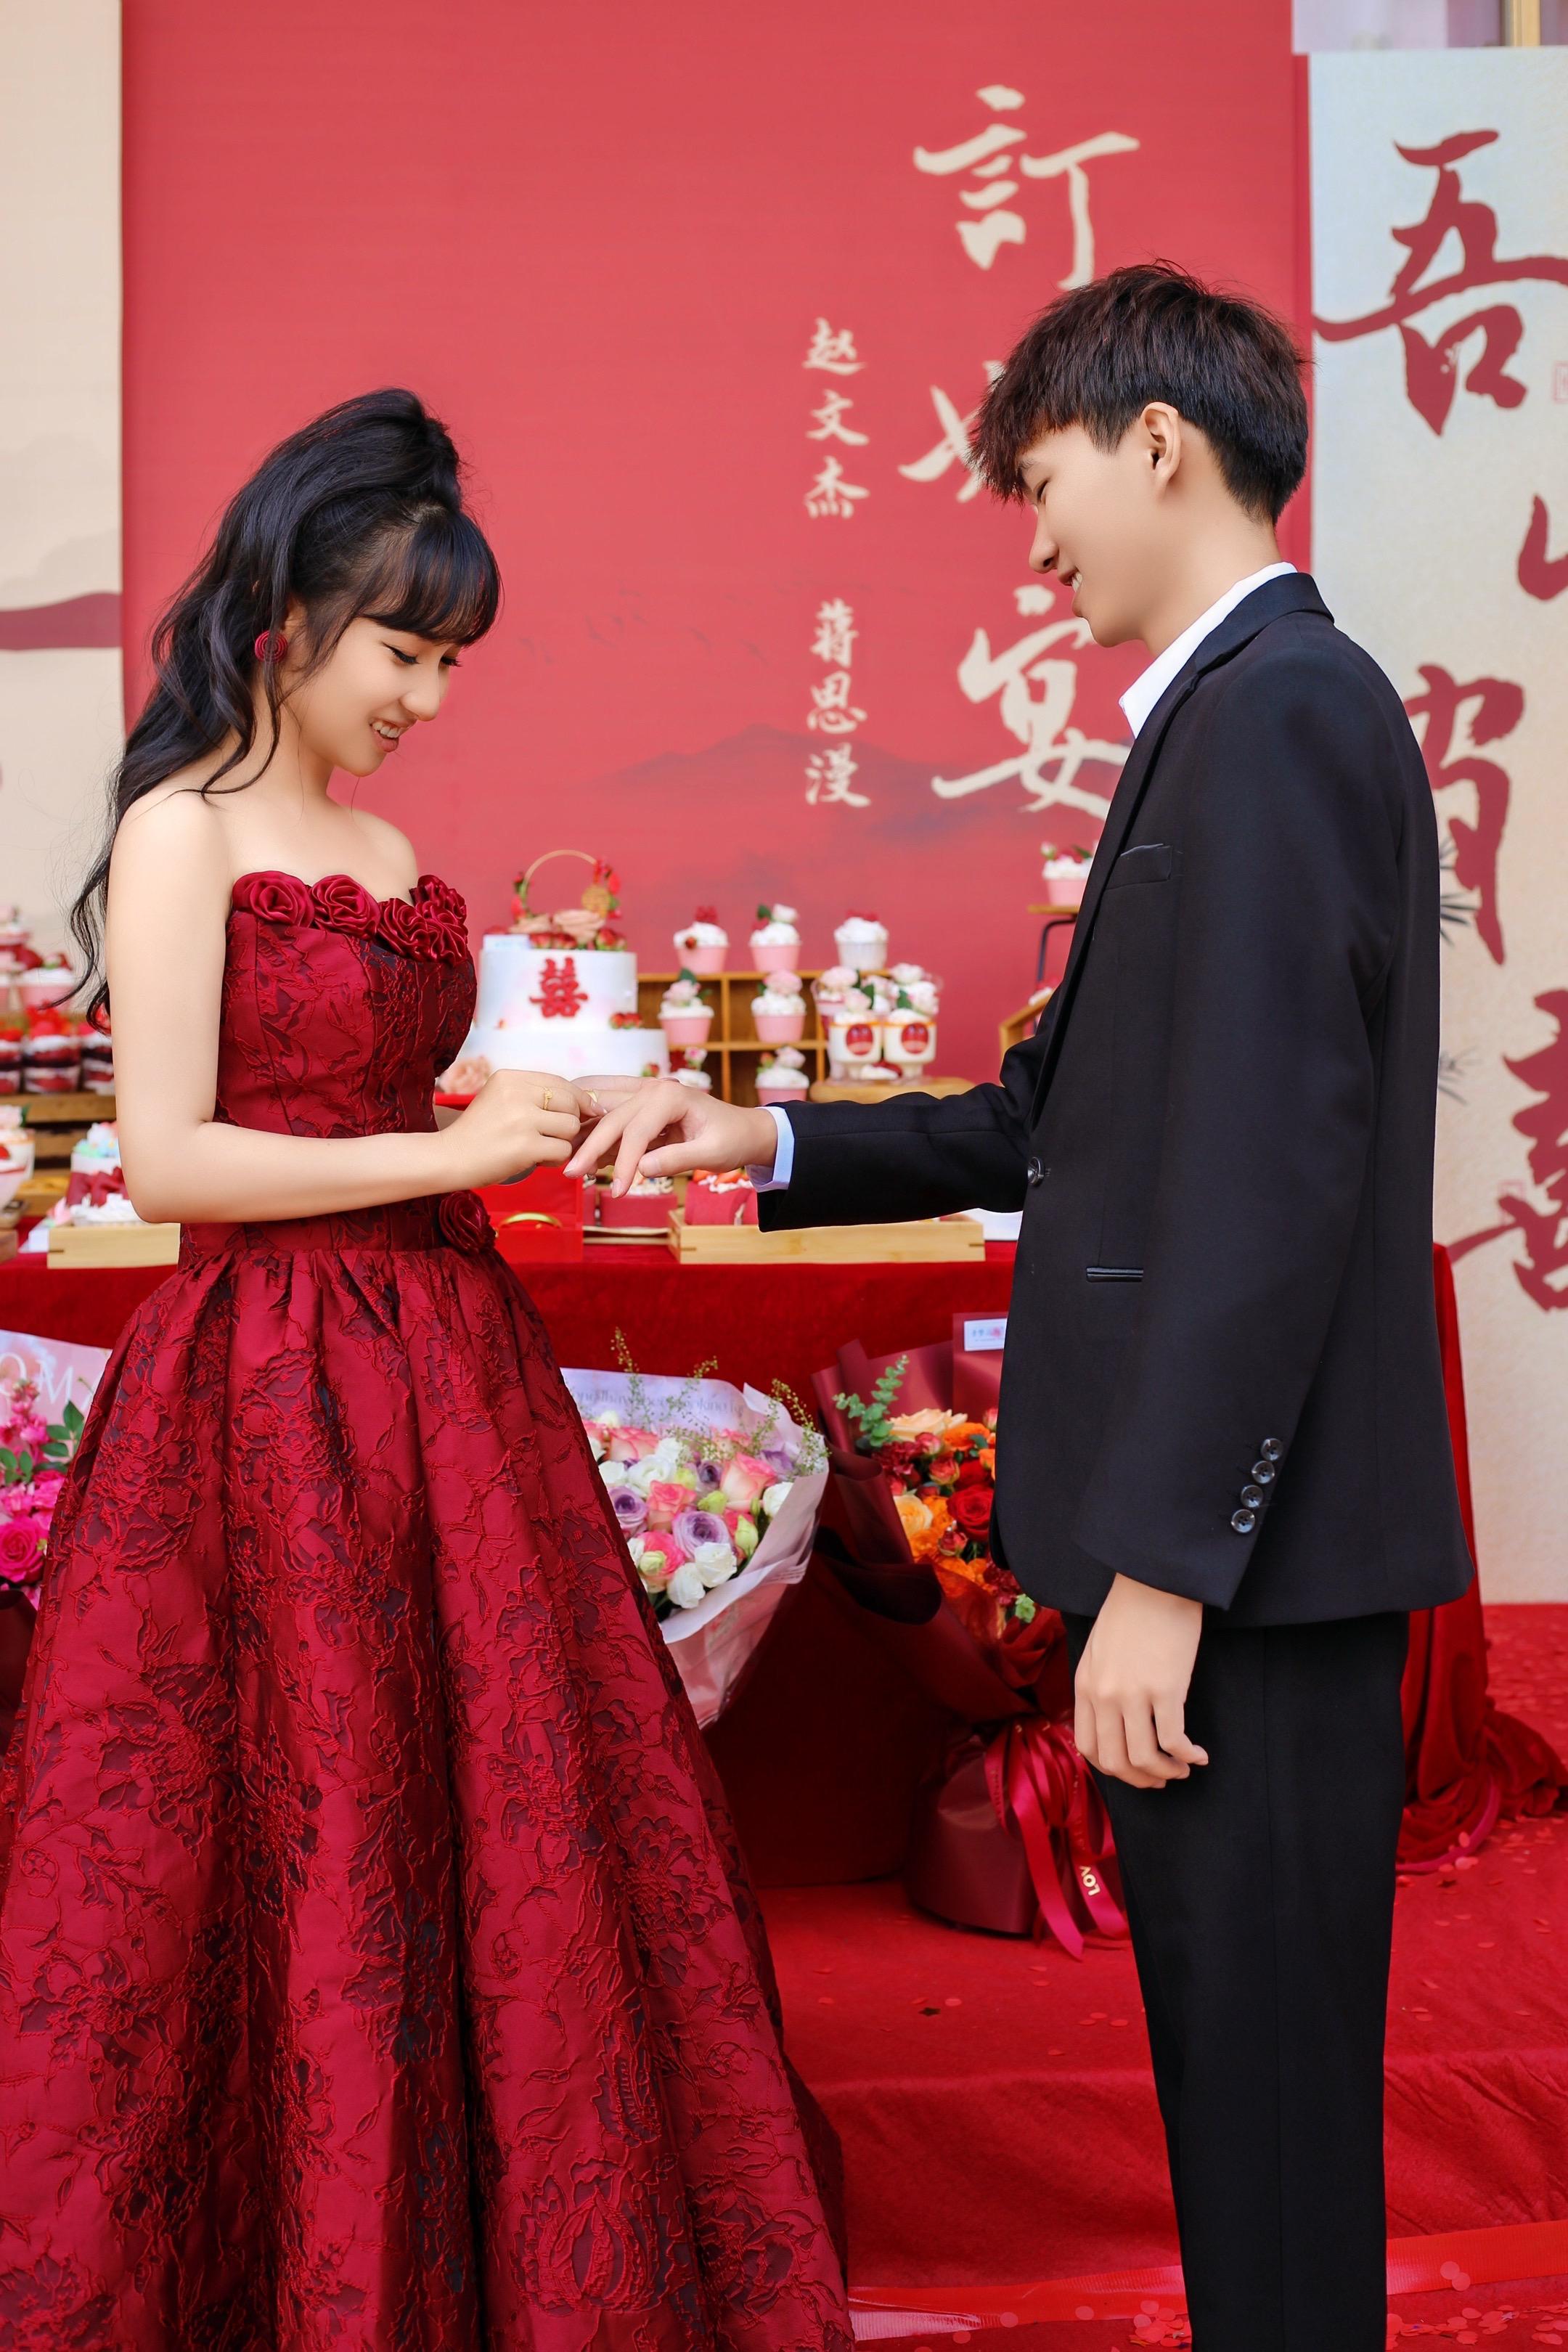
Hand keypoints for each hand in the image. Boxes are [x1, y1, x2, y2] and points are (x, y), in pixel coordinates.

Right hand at [440, 1069, 584, 1188]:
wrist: (448, 1157)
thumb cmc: (478, 1133)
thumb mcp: (499, 1099)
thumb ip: (532, 1095)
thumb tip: (584, 1100)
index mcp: (510, 1078)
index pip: (559, 1082)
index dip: (578, 1098)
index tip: (587, 1111)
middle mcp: (517, 1093)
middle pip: (571, 1103)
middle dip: (570, 1122)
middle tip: (555, 1136)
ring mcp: (522, 1119)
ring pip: (571, 1127)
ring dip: (563, 1142)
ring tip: (542, 1149)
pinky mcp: (526, 1146)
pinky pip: (563, 1150)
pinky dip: (555, 1159)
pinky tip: (537, 1161)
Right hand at [564, 1078, 777, 1195]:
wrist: (745, 1129)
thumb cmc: (733, 1139)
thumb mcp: (712, 1153)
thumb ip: (678, 1159)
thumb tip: (642, 1168)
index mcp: (670, 1096)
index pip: (636, 1131)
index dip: (625, 1163)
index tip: (619, 1191)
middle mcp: (652, 1088)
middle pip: (610, 1116)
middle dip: (589, 1146)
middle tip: (570, 1174)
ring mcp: (643, 1091)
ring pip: (602, 1107)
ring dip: (583, 1130)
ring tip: (566, 1158)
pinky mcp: (639, 1101)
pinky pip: (608, 1108)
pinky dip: (592, 1125)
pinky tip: (580, 1146)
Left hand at [1074, 1573, 1209, 1789]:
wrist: (1155, 1581)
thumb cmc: (1132, 1611)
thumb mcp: (1099, 1650)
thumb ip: (1099, 1684)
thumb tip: (1112, 1719)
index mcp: (1085, 1686)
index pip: (1087, 1747)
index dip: (1112, 1769)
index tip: (1133, 1769)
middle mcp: (1104, 1695)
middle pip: (1115, 1761)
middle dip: (1140, 1780)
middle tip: (1162, 1779)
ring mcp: (1133, 1695)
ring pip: (1144, 1758)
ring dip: (1166, 1772)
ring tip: (1183, 1768)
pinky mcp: (1165, 1690)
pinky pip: (1174, 1741)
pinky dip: (1188, 1755)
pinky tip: (1199, 1755)